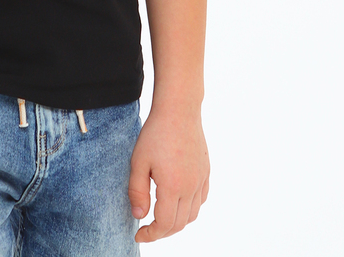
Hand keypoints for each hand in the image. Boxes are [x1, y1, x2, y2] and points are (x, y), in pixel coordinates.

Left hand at [128, 106, 209, 242]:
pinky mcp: (206, 171)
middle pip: (179, 224)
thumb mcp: (138, 161)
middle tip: (147, 228)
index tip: (139, 234)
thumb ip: (137, 191)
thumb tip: (140, 216)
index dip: (151, 234)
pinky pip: (201, 199)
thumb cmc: (156, 133)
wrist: (179, 110)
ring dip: (177, 222)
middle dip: (162, 232)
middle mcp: (191, 187)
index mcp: (173, 187)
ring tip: (161, 216)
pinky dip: (190, 208)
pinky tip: (178, 201)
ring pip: (192, 214)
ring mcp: (201, 180)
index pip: (164, 224)